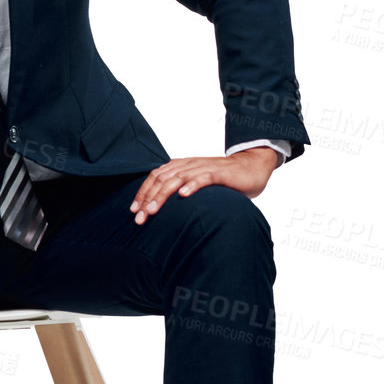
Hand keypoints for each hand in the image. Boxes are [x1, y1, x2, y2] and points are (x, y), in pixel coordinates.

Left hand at [128, 147, 279, 223]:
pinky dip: (192, 185)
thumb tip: (161, 209)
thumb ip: (181, 189)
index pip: (155, 177)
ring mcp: (203, 168)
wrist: (250, 166)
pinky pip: (203, 177)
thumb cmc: (222, 179)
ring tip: (153, 210)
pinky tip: (183, 195)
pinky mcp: (219, 173)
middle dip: (148, 199)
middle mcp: (189, 165)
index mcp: (181, 167)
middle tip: (139, 218)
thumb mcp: (197, 183)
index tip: (133, 210)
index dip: (142, 193)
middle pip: (162, 179)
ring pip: (177, 178)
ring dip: (163, 195)